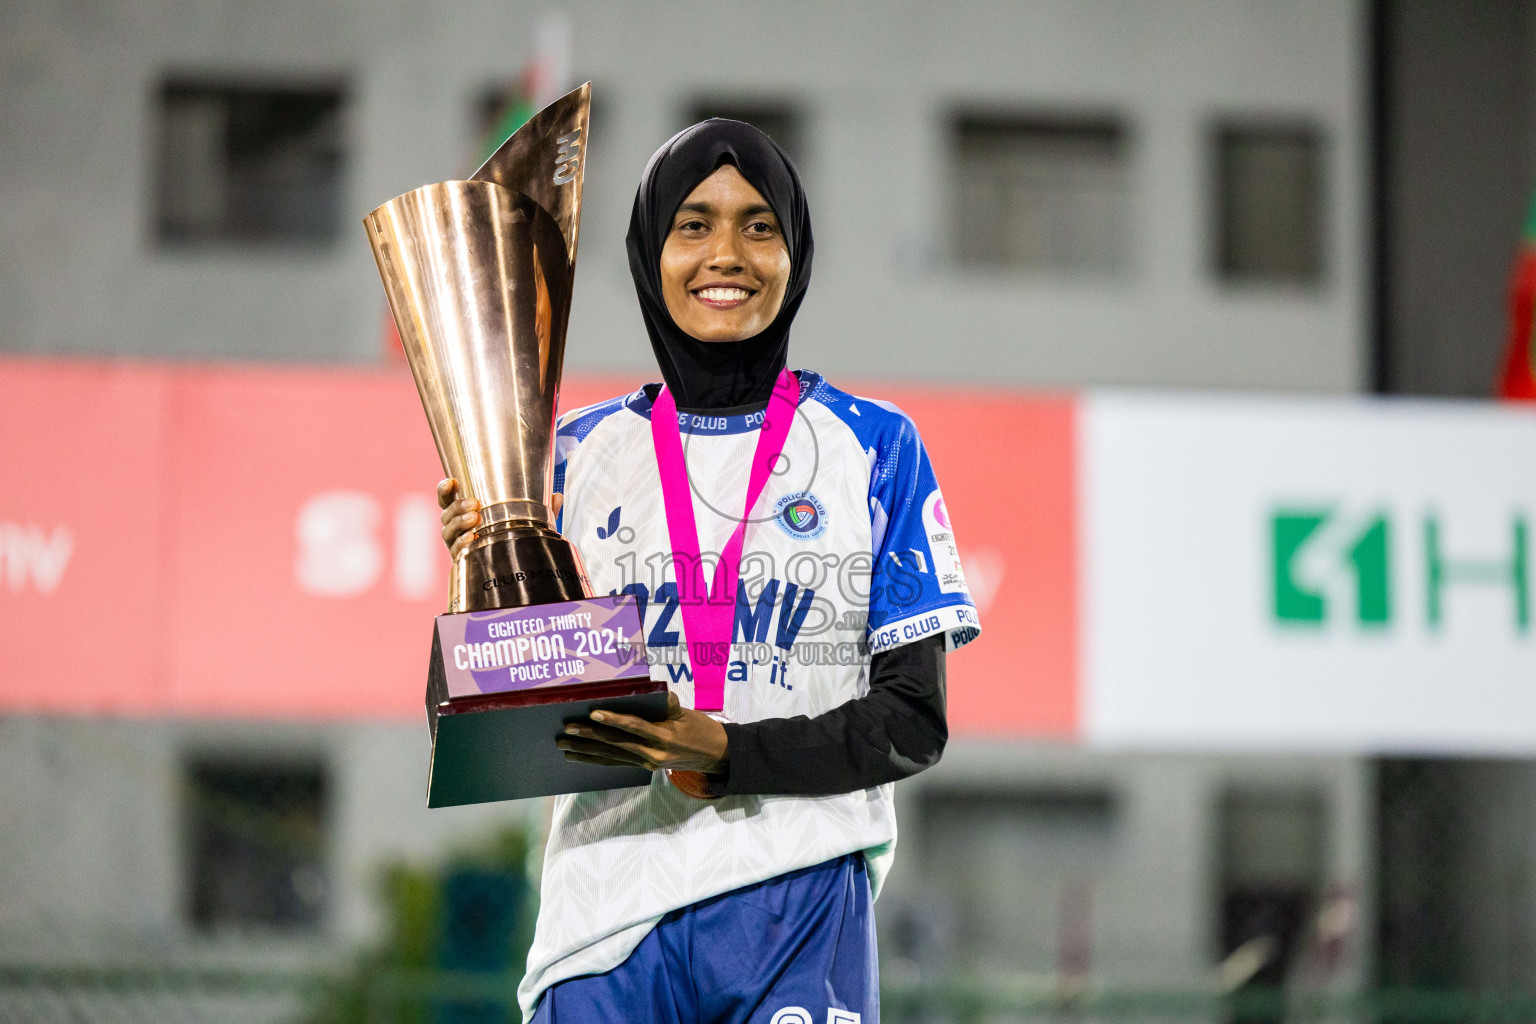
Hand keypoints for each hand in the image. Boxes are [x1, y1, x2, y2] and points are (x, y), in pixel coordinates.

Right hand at [438, 479, 561, 556]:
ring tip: (475, 518)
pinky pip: (456, 551)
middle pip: (446, 514)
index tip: (452, 481)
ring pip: (448, 531)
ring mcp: (457, 545)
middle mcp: (457, 528)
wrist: (512, 570)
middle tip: (475, 504)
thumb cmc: (513, 538)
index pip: (448, 499)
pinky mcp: (462, 560)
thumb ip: (541, 509)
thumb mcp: (528, 521)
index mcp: (466, 513)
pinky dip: (462, 543)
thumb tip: (557, 495)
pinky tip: (472, 539)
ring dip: (459, 523)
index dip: (445, 490)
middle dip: (457, 506)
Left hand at [557, 692, 728, 773]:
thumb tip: (648, 691)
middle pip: (616, 744)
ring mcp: (648, 762)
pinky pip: (617, 763)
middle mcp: (653, 752)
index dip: (613, 721)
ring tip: (565, 748)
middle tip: (566, 733)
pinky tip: (580, 758)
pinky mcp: (645, 766)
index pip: (634, 727)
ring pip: (612, 756)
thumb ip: (666, 704)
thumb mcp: (686, 713)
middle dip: (589, 738)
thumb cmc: (701, 728)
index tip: (592, 715)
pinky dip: (597, 759)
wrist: (716, 755)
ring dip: (586, 752)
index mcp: (664, 736)